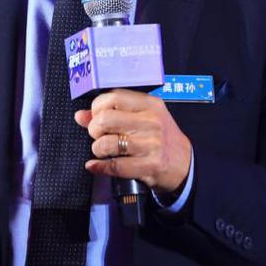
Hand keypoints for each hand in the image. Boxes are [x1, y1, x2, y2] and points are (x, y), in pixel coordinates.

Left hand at [75, 89, 191, 194]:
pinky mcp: (149, 165)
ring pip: (107, 143)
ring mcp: (151, 144)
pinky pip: (115, 166)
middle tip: (99, 135)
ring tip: (102, 150)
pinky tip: (95, 166)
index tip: (96, 116)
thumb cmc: (160, 137)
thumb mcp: (142, 118)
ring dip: (97, 149)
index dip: (97, 107)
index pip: (113, 97)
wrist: (185, 164)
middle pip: (106, 119)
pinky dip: (99, 167)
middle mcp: (151, 122)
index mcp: (150, 105)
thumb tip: (80, 116)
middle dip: (94, 129)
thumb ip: (112, 113)